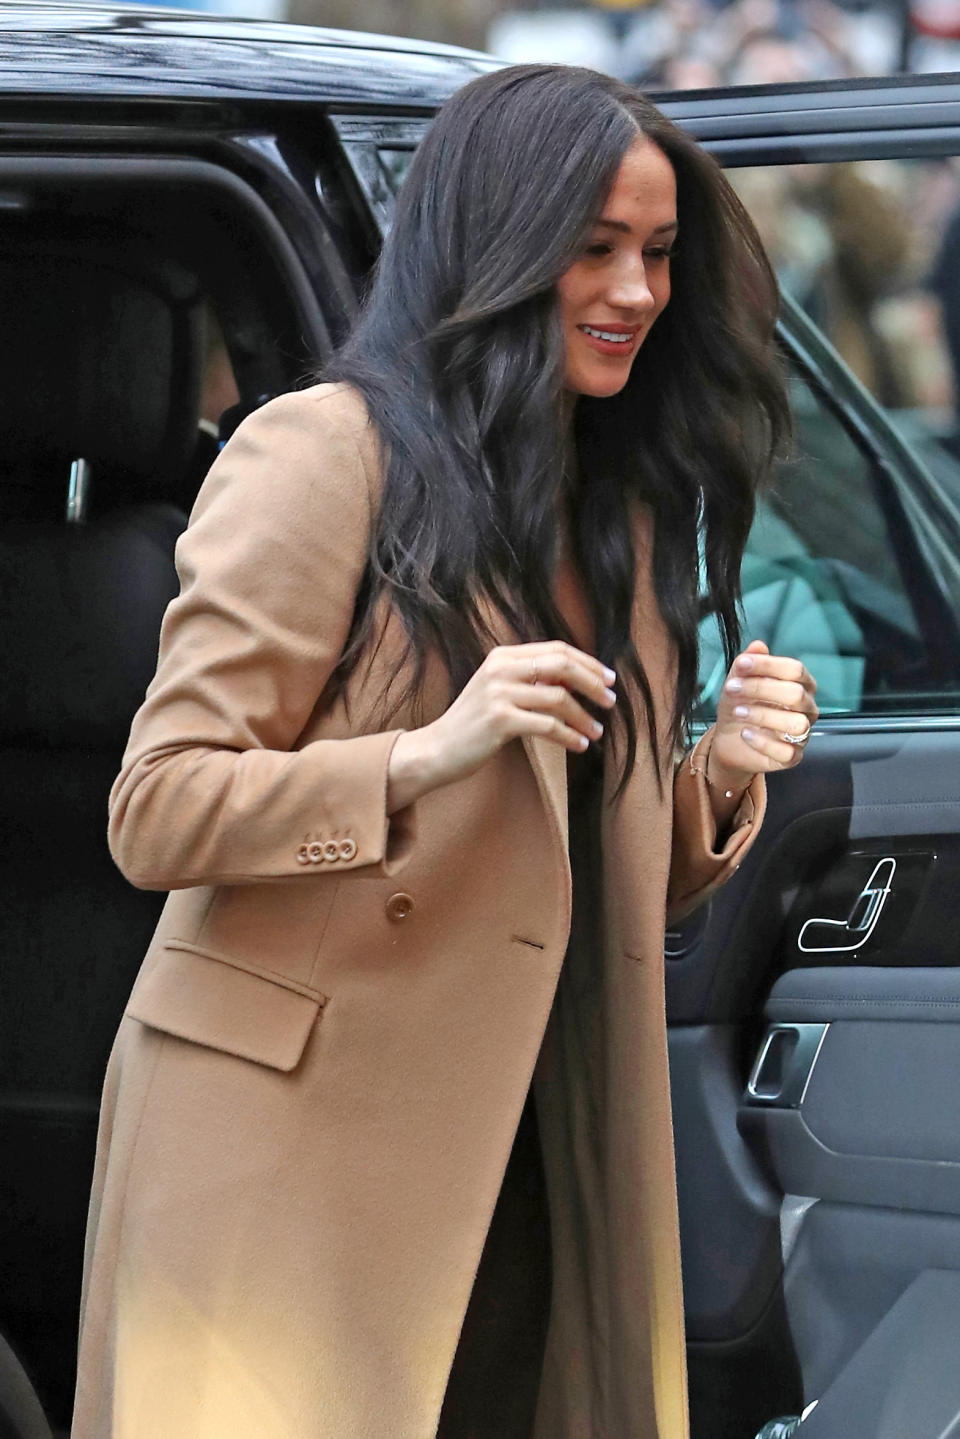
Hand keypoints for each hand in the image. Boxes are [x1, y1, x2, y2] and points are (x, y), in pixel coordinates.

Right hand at [387, 641, 616, 811]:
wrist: (437, 749)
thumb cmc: (473, 725)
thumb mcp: (497, 690)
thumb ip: (528, 679)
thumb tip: (574, 678)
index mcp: (502, 656)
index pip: (556, 650)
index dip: (588, 663)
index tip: (608, 679)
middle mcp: (500, 669)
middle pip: (562, 666)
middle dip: (593, 684)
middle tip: (611, 702)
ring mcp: (498, 693)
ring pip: (558, 698)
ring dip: (584, 717)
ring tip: (596, 732)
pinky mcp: (500, 720)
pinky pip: (548, 726)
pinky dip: (569, 736)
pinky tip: (579, 745)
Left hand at [710, 639, 818, 793]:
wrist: (730, 739)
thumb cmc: (741, 705)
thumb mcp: (739, 682)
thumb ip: (748, 664)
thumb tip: (758, 645)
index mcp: (801, 684)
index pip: (795, 669)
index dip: (768, 665)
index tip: (740, 664)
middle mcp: (807, 708)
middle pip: (795, 694)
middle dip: (761, 688)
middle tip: (731, 688)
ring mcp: (802, 733)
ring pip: (796, 723)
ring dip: (763, 715)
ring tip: (738, 712)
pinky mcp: (792, 757)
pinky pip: (787, 752)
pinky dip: (763, 742)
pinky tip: (745, 734)